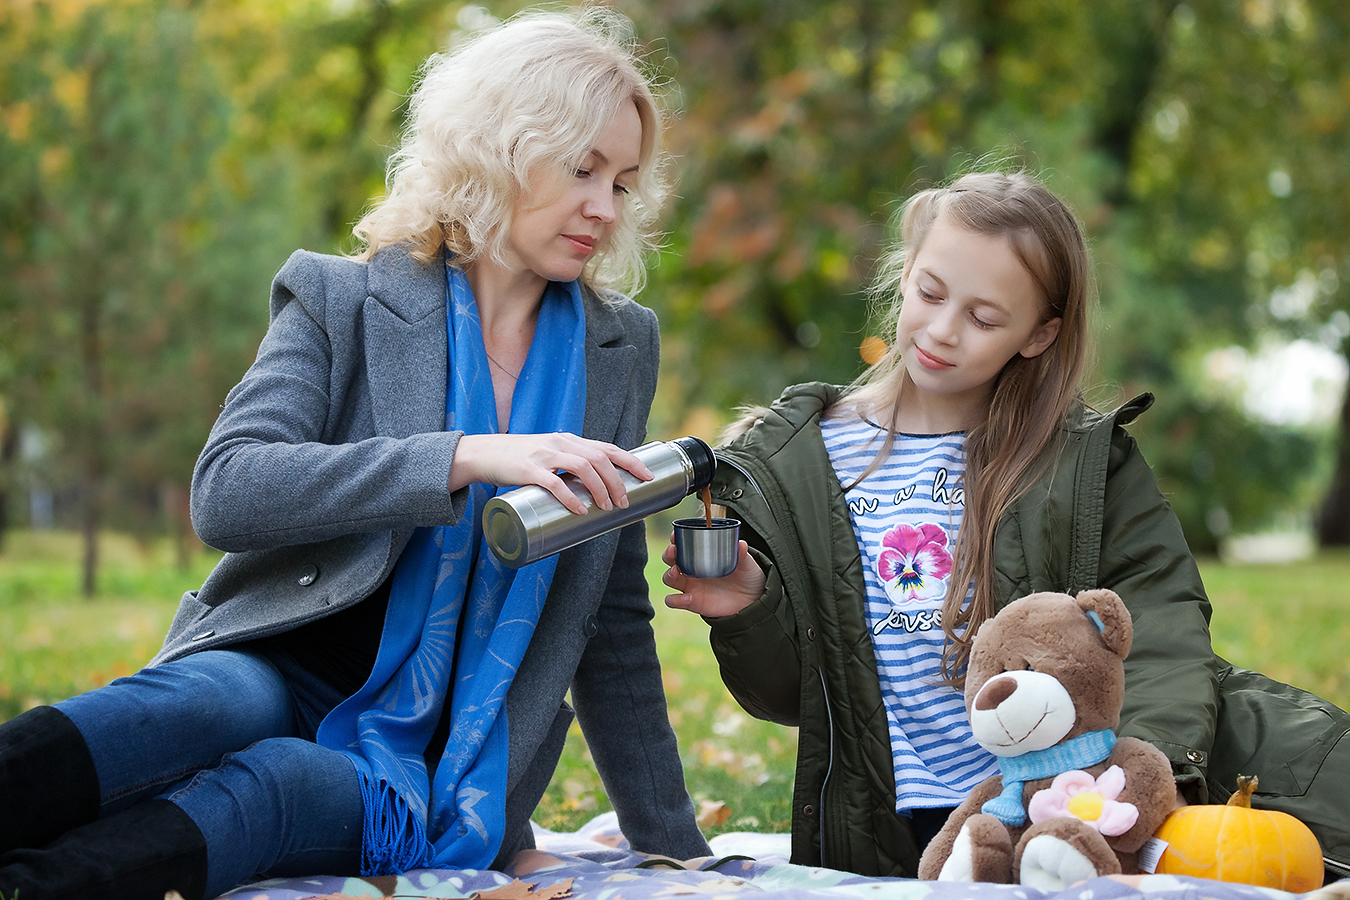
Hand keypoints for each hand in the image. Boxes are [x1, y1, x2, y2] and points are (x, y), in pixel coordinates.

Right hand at [451, 432, 652, 515]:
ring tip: (607, 507)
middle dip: (618, 480)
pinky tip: (579, 509)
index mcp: (569, 440)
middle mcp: (560, 443)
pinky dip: (569, 496)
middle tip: (625, 501)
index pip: (607, 448)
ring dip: (600, 488)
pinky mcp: (527, 469)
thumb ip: (568, 467)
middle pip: (599, 458)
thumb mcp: (549, 456)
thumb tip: (594, 491)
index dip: (630, 461)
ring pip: (582, 468)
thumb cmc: (519, 459)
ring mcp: (544, 455)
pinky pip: (553, 482)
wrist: (483, 453)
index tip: (648, 476)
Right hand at [662, 536, 765, 617]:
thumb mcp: (747, 563)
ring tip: (677, 571)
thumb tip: (740, 544)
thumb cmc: (747, 577)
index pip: (683, 544)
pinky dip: (675, 600)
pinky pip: (675, 601)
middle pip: (670, 560)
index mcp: (702, 556)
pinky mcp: (693, 603)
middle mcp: (692, 570)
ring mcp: (691, 586)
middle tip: (674, 551)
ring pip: (669, 578)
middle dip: (668, 554)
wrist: (753, 600)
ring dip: (669, 575)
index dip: (676, 539)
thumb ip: (742, 554)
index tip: (676, 535)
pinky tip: (687, 597)